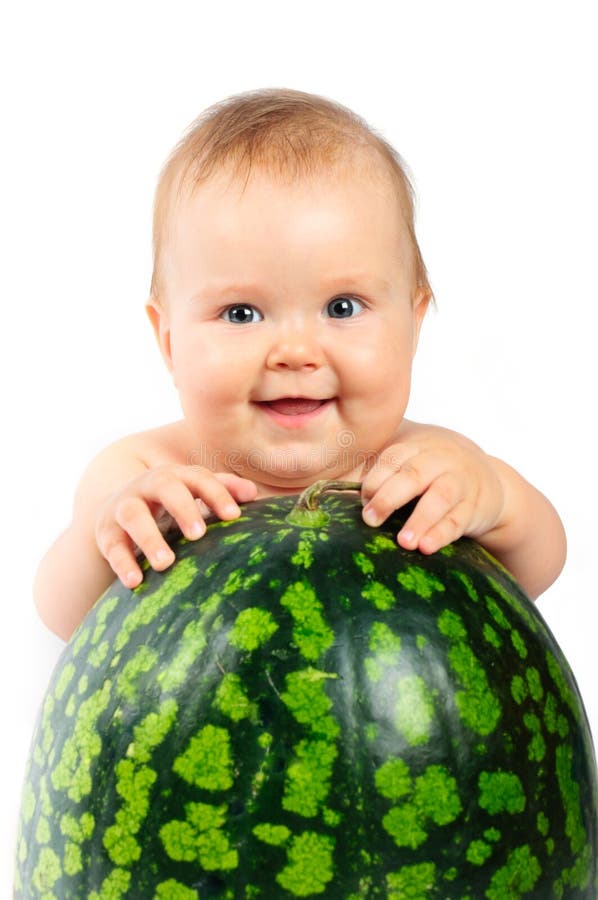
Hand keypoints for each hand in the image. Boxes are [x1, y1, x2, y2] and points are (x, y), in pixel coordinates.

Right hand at [95, 466, 257, 587]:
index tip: (234, 516)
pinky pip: (111, 546)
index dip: (216, 493)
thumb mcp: (194, 494)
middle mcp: (148, 485)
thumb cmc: (171, 504)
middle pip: (165, 487)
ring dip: (149, 538)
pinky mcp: (106, 531)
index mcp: (176, 476)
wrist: (119, 508)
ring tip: (166, 563)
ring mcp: (124, 506)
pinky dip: (122, 563)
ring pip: (133, 515)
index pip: (198, 478)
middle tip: (199, 534)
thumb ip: (222, 490)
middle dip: (182, 508)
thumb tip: (253, 494)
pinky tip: (134, 582)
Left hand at [360, 430, 504, 553]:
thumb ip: (376, 470)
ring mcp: (459, 482)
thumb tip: (325, 489)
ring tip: (404, 541)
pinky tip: (426, 547)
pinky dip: (442, 534)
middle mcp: (439, 460)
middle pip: (413, 475)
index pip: (392, 459)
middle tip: (370, 520)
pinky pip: (459, 519)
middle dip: (390, 498)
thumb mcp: (409, 460)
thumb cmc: (431, 471)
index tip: (362, 502)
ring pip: (440, 497)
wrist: (486, 477)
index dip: (374, 481)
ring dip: (420, 519)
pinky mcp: (475, 506)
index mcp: (416, 447)